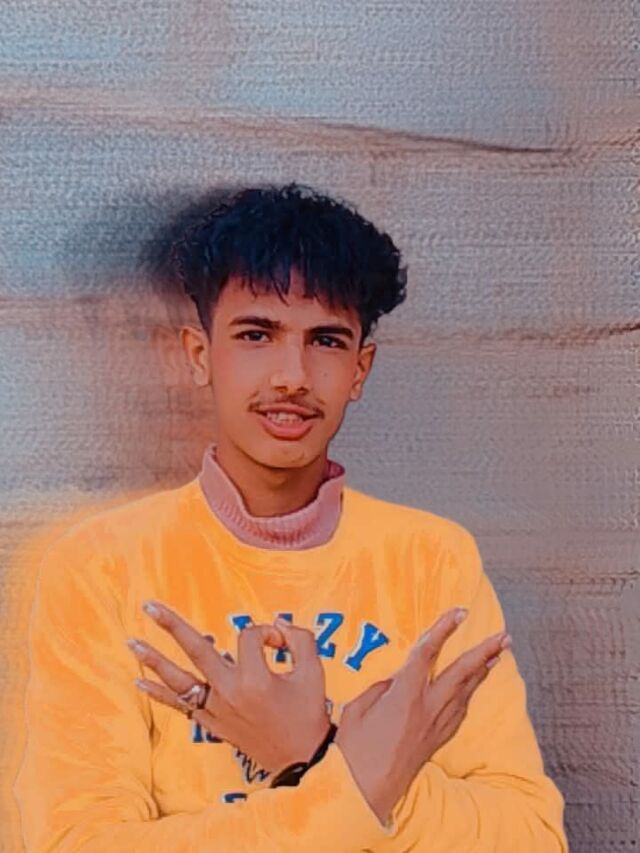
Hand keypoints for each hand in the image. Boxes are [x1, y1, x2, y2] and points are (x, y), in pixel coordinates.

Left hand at [127, 602, 330, 774]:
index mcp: (256, 679)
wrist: (301, 758)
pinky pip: (180, 706)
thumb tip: (277, 623)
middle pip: (197, 650)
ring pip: (180, 680)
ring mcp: (217, 709)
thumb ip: (300, 639)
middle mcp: (230, 693)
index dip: (267, 632)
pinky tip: (139, 682)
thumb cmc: (308, 713)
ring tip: (131, 643)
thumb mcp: (314, 671)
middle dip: (172, 626)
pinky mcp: (212, 723)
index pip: (251, 637)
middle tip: (149, 606)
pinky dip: (160, 694)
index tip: (282, 642)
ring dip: (154, 660)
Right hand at [335, 607, 511, 824]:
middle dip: (484, 651)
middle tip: (504, 636)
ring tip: (497, 653)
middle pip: (462, 673)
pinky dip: (469, 692)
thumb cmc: (354, 749)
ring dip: (482, 670)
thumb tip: (395, 680)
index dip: (443, 629)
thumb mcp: (358, 709)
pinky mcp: (437, 740)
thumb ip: (380, 688)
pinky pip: (460, 710)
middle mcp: (428, 708)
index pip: (428, 653)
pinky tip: (472, 686)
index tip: (459, 612)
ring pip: (466, 691)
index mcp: (405, 694)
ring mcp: (436, 726)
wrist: (365, 791)